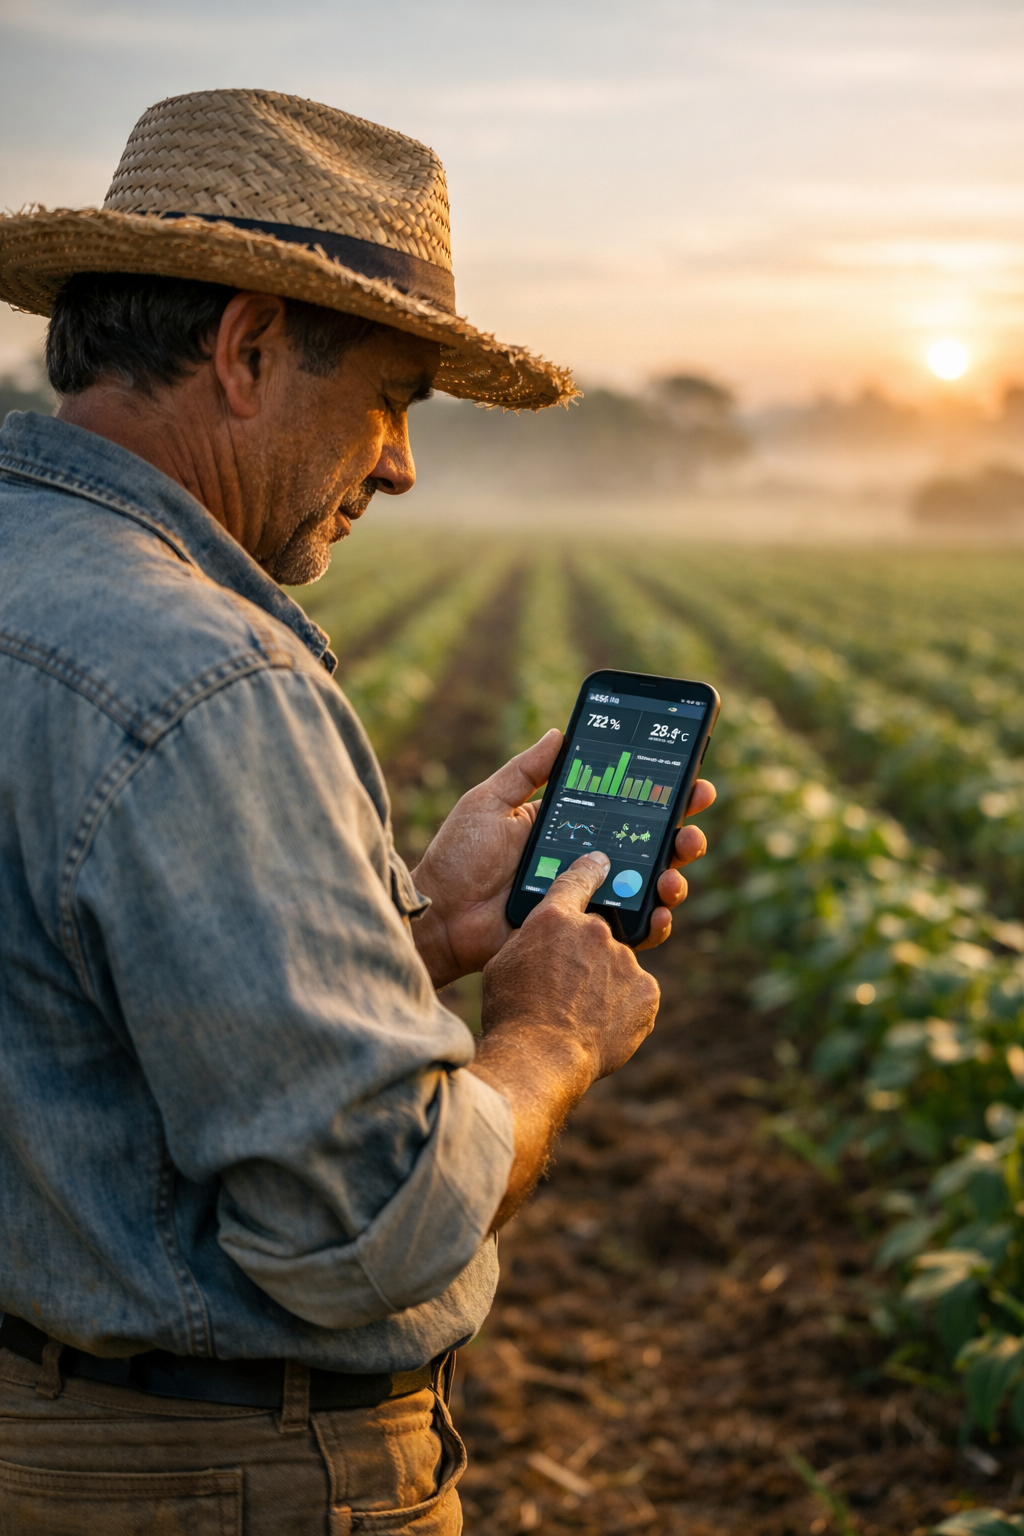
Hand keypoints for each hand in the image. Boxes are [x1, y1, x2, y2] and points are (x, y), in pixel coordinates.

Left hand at [411, 730, 716, 987]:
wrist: (441, 916)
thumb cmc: (459, 858)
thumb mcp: (490, 802)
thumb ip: (526, 771)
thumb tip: (560, 731)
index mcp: (569, 826)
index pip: (625, 806)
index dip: (663, 794)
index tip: (692, 779)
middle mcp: (586, 860)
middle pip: (649, 846)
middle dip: (681, 833)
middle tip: (691, 826)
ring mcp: (589, 897)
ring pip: (649, 886)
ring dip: (675, 875)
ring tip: (677, 868)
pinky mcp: (586, 932)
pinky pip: (630, 928)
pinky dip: (655, 922)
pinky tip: (661, 912)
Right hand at [470, 850, 660, 1226]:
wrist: (540, 1057)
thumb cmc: (511, 1010)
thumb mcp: (504, 963)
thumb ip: (531, 938)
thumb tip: (544, 935)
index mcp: (556, 917)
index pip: (578, 877)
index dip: (590, 869)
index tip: (600, 863)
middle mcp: (596, 930)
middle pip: (599, 931)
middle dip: (587, 952)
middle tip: (569, 984)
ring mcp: (625, 960)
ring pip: (618, 965)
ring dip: (605, 982)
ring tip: (580, 1015)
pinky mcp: (646, 991)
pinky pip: (636, 993)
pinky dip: (623, 1006)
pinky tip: (601, 1026)